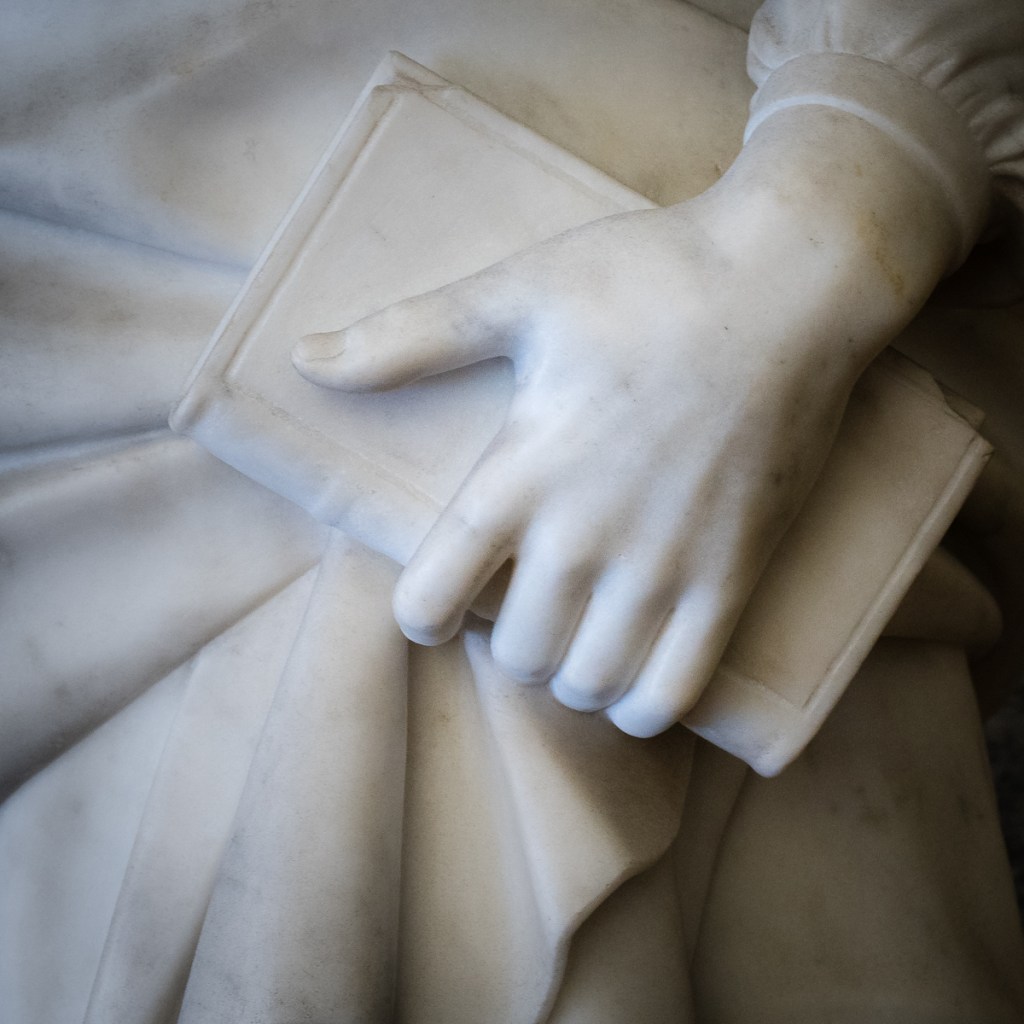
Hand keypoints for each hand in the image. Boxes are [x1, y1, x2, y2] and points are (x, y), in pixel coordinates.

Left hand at [293, 108, 956, 736]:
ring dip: (568, 674)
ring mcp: (666, 562)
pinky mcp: (735, 574)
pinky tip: (631, 681)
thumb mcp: (517, 292)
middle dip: (503, 640)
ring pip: (589, 680)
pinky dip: (643, 706)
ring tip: (575, 637)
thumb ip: (408, 338)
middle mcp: (586, 533)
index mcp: (522, 471)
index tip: (433, 601)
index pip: (433, 595)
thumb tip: (302, 358)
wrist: (789, 284)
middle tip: (520, 605)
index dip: (420, 615)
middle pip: (516, 652)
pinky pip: (677, 689)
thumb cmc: (650, 279)